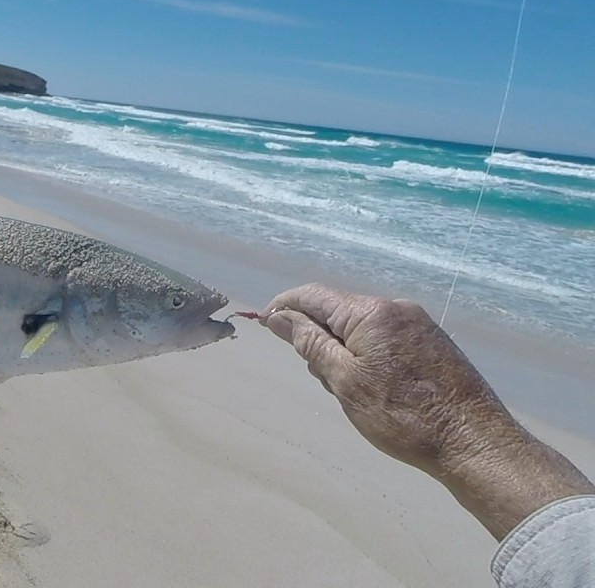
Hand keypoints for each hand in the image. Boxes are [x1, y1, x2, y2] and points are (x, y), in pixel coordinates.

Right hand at [262, 283, 592, 539]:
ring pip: (361, 329)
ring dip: (344, 352)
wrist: (473, 442)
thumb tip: (279, 317)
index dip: (284, 307)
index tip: (264, 324)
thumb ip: (310, 344)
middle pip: (338, 312)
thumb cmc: (402, 416)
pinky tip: (377, 391)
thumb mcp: (344, 382)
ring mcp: (418, 325)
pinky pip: (385, 339)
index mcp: (371, 313)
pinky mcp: (432, 344)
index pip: (314, 296)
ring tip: (354, 395)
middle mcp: (396, 309)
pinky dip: (367, 357)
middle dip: (318, 338)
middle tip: (324, 381)